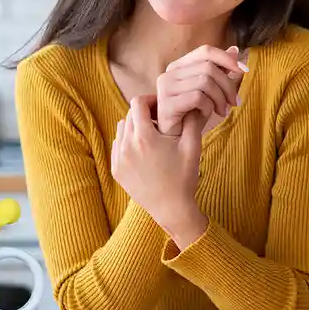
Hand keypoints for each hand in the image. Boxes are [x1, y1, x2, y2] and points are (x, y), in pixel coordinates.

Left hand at [111, 95, 208, 249]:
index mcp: (144, 137)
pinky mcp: (116, 170)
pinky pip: (117, 145)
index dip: (150, 100)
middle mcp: (126, 146)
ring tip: (151, 136)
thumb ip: (192, 121)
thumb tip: (191, 102)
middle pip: (129, 115)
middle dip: (143, 114)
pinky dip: (128, 143)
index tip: (160, 107)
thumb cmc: (184, 177)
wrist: (172, 209)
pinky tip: (144, 151)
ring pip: (122, 129)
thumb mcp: (192, 147)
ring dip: (134, 127)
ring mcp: (118, 159)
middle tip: (158, 120)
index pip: (138, 103)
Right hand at [157, 45, 246, 137]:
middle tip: (234, 102)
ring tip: (222, 111)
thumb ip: (218, 69)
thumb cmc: (191, 113)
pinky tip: (206, 114)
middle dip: (227, 85)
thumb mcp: (209, 89)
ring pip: (205, 82)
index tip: (244, 71)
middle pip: (208, 67)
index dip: (227, 59)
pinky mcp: (167, 104)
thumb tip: (234, 50)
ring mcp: (165, 88)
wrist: (175, 138)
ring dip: (220, 98)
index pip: (205, 51)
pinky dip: (208, 106)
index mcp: (178, 66)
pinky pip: (198, 97)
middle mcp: (169, 73)